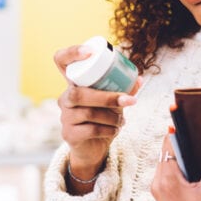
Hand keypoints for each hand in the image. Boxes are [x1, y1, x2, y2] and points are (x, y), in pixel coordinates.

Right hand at [54, 45, 136, 182]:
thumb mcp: (114, 102)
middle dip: (107, 97)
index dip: (72, 53)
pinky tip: (115, 130)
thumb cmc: (102, 118)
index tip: (90, 52)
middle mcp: (65, 98)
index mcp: (74, 84)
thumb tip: (139, 79)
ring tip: (122, 120)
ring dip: (113, 116)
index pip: (61, 60)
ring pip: (88, 112)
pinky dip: (109, 130)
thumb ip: (124, 90)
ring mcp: (65, 117)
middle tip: (129, 101)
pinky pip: (91, 129)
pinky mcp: (69, 134)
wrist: (93, 148)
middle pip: (78, 93)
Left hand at [150, 129, 200, 200]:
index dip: (177, 128)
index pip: (168, 144)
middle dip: (182, 142)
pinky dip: (180, 170)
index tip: (178, 109)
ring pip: (169, 165)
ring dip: (182, 157)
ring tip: (200, 148)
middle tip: (197, 128)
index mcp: (166, 179)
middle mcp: (157, 185)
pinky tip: (196, 170)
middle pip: (168, 153)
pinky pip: (169, 178)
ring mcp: (159, 195)